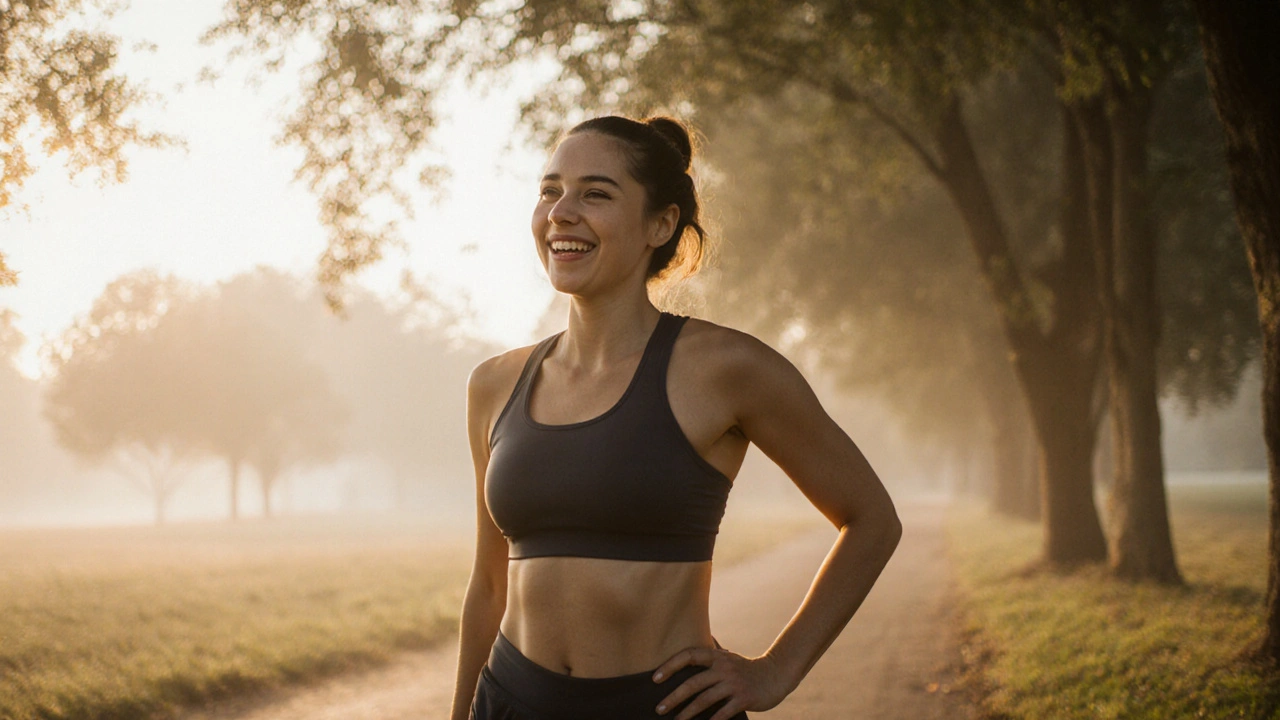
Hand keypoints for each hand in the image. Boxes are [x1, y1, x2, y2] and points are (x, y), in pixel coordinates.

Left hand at [652, 646, 790, 719]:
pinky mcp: (744, 699)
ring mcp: (734, 684)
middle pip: (693, 683)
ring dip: (688, 713)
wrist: (776, 675)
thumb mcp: (728, 656)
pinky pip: (723, 713)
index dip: (670, 665)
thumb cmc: (746, 667)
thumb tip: (702, 636)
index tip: (655, 678)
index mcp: (717, 657)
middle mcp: (724, 668)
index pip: (689, 656)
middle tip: (659, 708)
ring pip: (705, 700)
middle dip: (674, 697)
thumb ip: (713, 650)